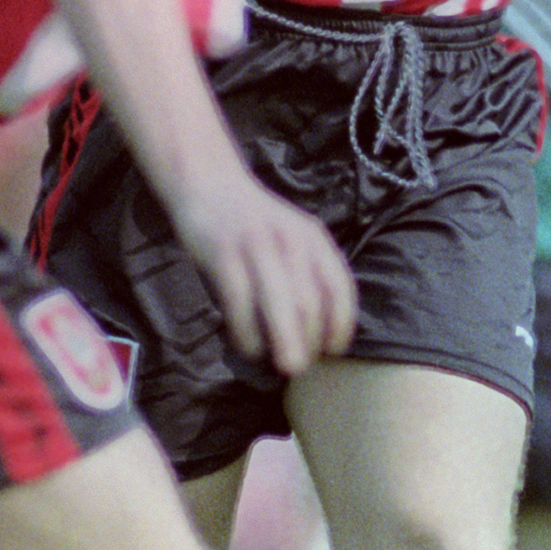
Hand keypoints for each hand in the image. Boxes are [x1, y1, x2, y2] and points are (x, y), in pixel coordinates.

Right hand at [168, 172, 355, 379]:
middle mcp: (290, 241)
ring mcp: (256, 246)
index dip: (341, 324)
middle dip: (309, 342)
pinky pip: (239, 303)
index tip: (333, 350)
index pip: (339, 287)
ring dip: (284, 343)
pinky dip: (247, 333)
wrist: (209, 182)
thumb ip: (309, 273)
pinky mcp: (223, 254)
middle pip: (309, 303)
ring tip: (284, 367)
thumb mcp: (294, 238)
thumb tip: (320, 332)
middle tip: (301, 366)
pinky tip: (249, 348)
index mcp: (314, 238)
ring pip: (279, 305)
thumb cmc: (256, 224)